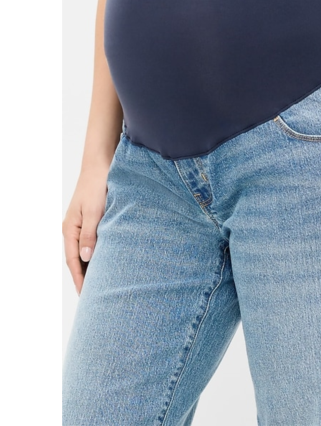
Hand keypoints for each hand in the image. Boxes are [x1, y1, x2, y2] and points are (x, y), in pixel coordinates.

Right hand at [62, 168, 108, 294]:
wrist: (102, 165)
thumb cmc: (97, 186)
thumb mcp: (95, 211)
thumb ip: (90, 235)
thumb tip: (85, 258)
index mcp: (70, 230)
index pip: (73, 262)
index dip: (80, 280)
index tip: (87, 297)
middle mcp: (75, 230)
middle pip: (78, 260)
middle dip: (85, 278)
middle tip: (96, 298)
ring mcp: (84, 226)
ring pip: (87, 252)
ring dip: (92, 267)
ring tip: (103, 285)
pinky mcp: (94, 221)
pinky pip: (94, 242)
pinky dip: (99, 254)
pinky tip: (109, 261)